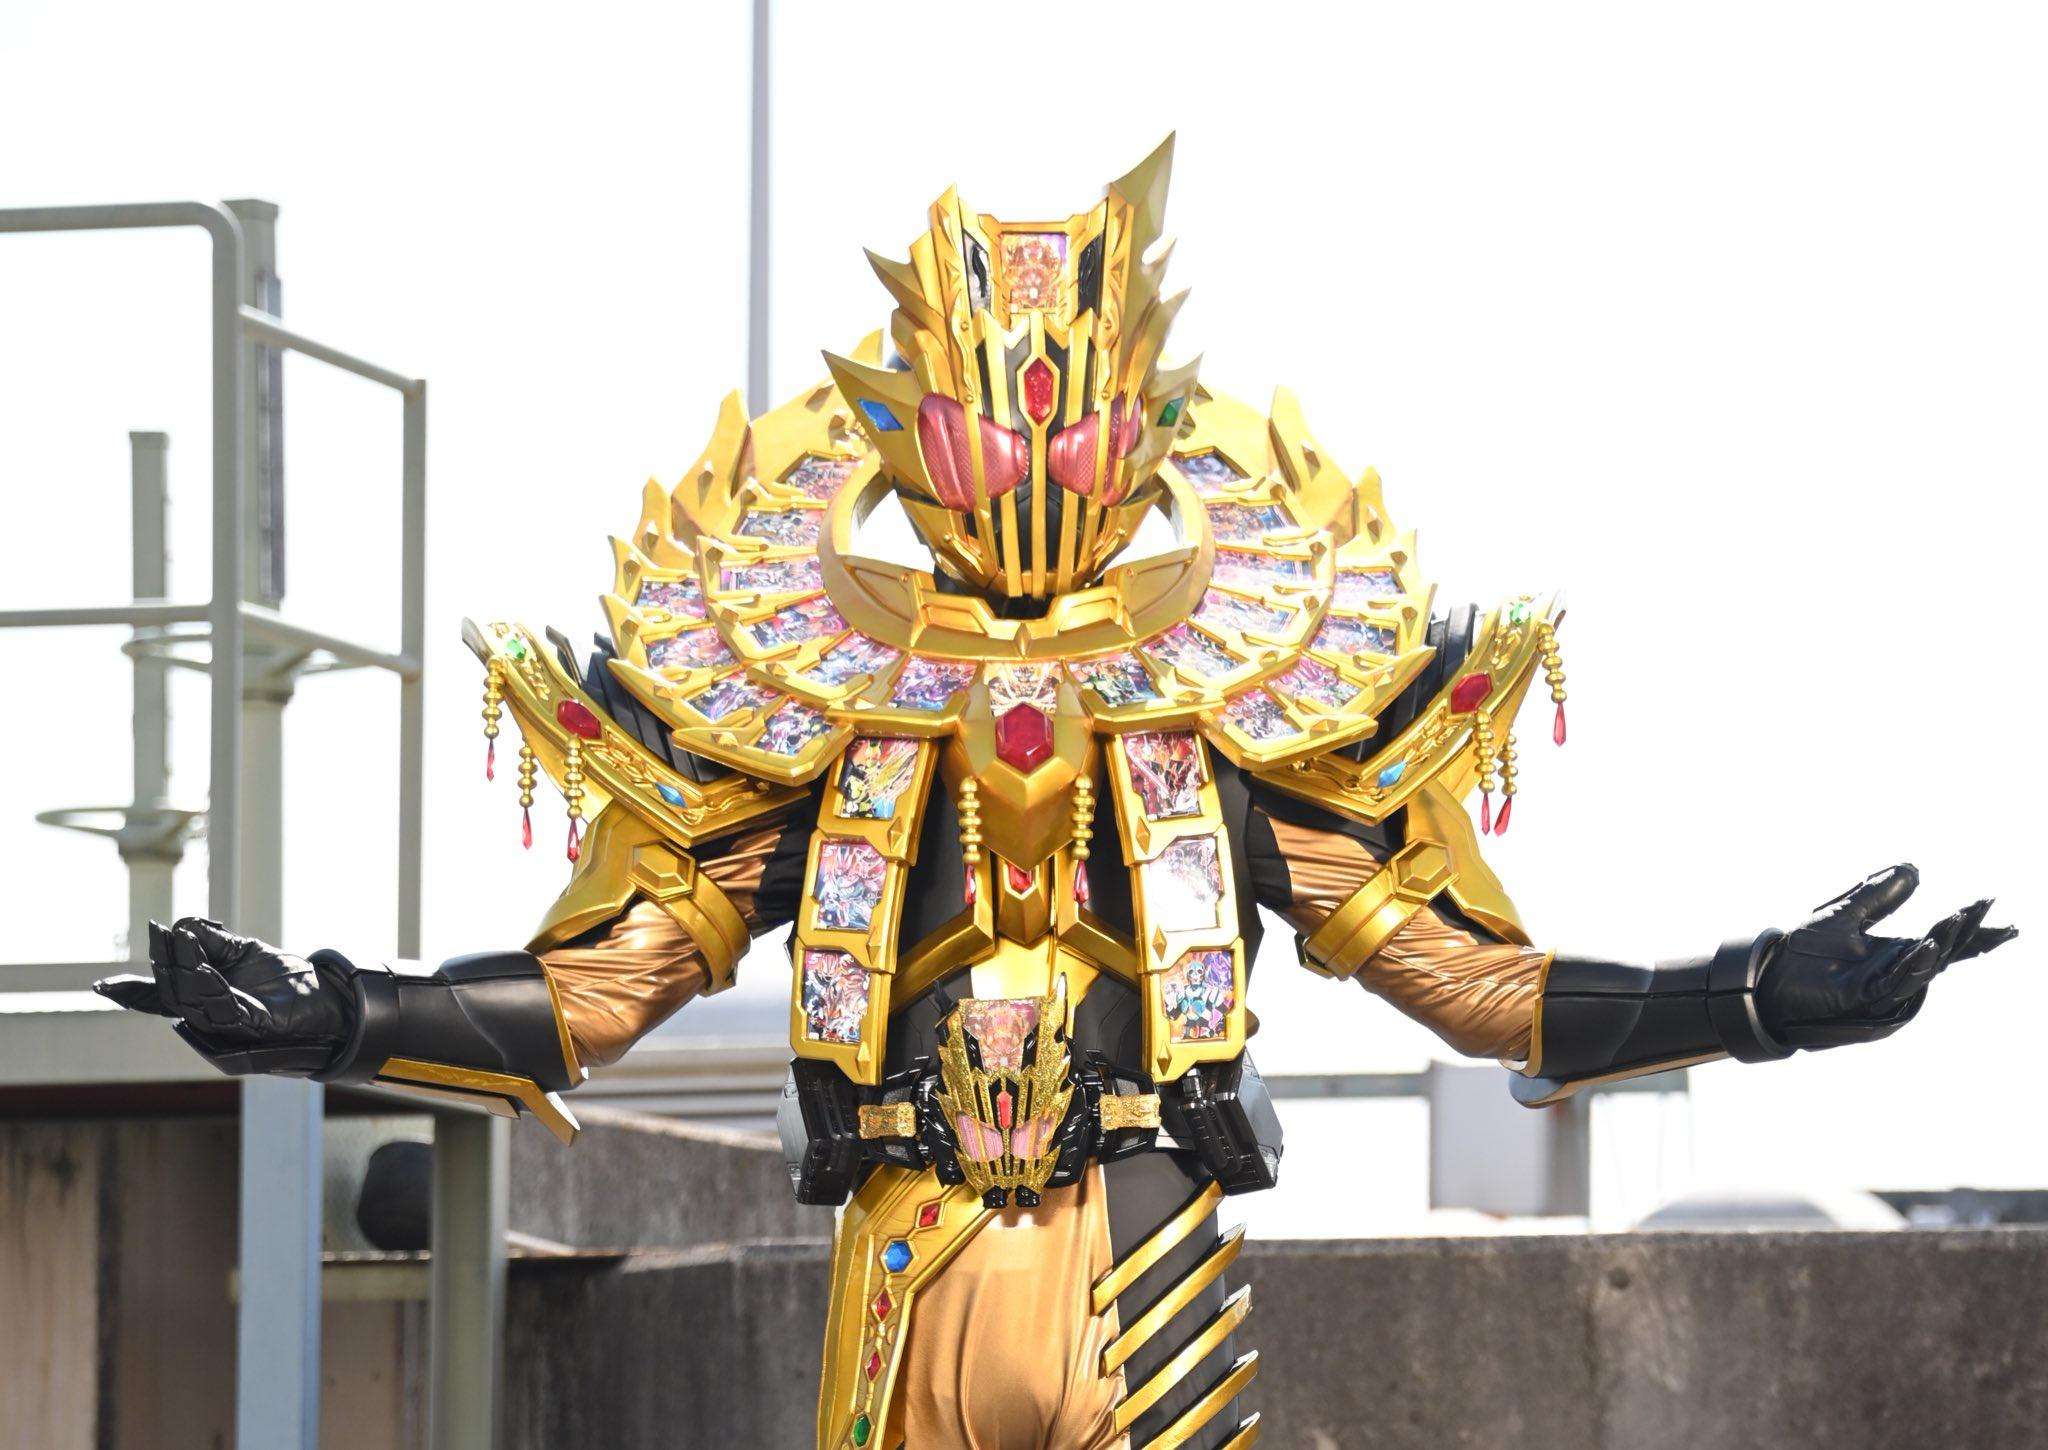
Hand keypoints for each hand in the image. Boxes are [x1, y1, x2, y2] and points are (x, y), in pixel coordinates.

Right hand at [94, 917, 354, 1075]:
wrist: (326, 996)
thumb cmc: (283, 977)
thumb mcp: (244, 950)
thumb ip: (212, 941)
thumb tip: (183, 925)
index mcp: (202, 997)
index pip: (159, 997)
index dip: (131, 993)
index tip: (100, 986)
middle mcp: (210, 1014)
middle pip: (173, 994)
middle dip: (164, 964)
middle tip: (160, 934)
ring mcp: (230, 1024)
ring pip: (193, 1003)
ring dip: (185, 973)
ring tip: (180, 943)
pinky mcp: (254, 1025)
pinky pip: (226, 1010)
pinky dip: (212, 989)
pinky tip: (204, 970)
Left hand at [1755, 864, 2017, 1049]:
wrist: (1767, 975)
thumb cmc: (1805, 952)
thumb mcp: (1845, 915)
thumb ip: (1878, 895)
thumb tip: (1913, 869)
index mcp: (1896, 954)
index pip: (1944, 942)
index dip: (1972, 932)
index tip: (2000, 915)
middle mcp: (1894, 972)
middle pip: (1943, 955)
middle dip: (1968, 936)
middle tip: (1990, 915)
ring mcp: (1880, 988)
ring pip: (1922, 969)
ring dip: (1943, 944)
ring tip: (1960, 919)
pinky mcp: (1861, 997)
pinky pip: (1893, 983)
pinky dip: (1912, 966)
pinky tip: (1926, 946)